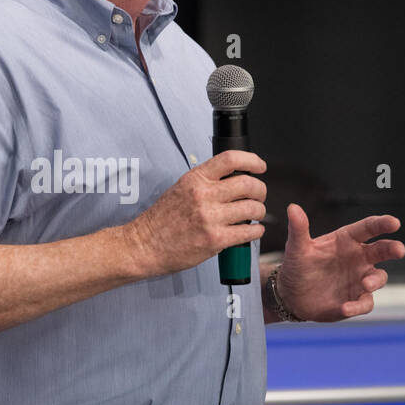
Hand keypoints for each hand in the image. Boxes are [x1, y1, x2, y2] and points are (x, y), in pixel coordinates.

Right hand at [125, 149, 267, 278]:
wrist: (144, 245)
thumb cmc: (161, 220)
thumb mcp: (181, 189)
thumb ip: (205, 182)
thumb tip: (233, 180)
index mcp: (195, 179)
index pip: (231, 159)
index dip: (252, 160)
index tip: (260, 167)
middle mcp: (203, 195)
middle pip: (249, 184)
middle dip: (261, 190)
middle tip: (259, 196)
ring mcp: (210, 218)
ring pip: (253, 208)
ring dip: (259, 212)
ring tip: (254, 216)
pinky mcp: (215, 240)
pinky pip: (248, 232)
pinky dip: (256, 231)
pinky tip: (252, 231)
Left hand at [275, 205, 404, 321]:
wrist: (291, 296)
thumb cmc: (297, 267)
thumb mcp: (297, 248)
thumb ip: (298, 229)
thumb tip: (293, 208)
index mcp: (347, 240)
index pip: (368, 228)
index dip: (382, 224)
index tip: (394, 223)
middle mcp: (358, 258)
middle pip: (383, 250)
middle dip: (393, 249)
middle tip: (398, 250)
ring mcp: (360, 279)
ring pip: (379, 278)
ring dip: (375, 280)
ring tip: (365, 284)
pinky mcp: (356, 299)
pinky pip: (364, 303)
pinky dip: (358, 306)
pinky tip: (345, 308)